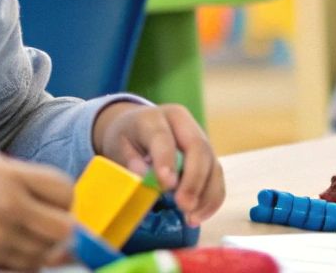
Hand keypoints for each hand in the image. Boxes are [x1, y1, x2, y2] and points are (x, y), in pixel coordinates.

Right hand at [0, 155, 73, 269]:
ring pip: (43, 255)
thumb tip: (58, 205)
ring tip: (21, 237)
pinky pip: (21, 269)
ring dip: (41, 250)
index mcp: (11, 178)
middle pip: (63, 230)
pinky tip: (8, 250)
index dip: (66, 201)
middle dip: (60, 230)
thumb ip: (23, 184)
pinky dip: (23, 264)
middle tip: (45, 227)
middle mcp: (9, 207)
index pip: (65, 191)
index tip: (56, 204)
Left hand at [92, 101, 224, 226]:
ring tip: (191, 218)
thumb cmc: (127, 138)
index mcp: (155, 117)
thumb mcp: (118, 146)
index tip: (166, 185)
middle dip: (193, 180)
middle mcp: (183, 124)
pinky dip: (211, 199)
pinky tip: (199, 216)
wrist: (138, 127)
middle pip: (197, 148)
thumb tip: (144, 177)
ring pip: (212, 164)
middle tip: (183, 206)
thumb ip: (129, 160)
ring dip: (206, 194)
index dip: (166, 160)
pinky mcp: (208, 157)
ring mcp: (200, 139)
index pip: (163, 137)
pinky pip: (216, 177)